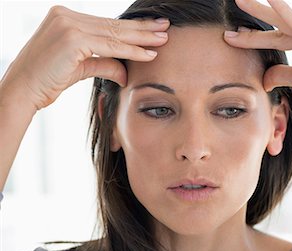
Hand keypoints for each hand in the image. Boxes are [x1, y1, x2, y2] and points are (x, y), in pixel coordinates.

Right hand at [1, 6, 168, 110]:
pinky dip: (131, 51)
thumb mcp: (80, 68)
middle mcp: (66, 16)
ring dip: (142, 38)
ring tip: (163, 40)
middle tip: (165, 28)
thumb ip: (103, 64)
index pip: (107, 24)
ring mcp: (68, 24)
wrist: (22, 90)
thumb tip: (126, 72)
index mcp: (66, 18)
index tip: (152, 30)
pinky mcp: (72, 38)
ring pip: (115, 34)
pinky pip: (110, 46)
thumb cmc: (47, 80)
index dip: (131, 28)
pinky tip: (149, 55)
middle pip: (114, 25)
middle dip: (142, 28)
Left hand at [225, 0, 291, 131]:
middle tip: (237, 3)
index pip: (286, 33)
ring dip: (259, 21)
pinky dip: (284, 13)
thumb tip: (265, 78)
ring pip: (285, 28)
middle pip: (283, 25)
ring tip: (239, 2)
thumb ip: (284, 74)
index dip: (261, 34)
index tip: (240, 34)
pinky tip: (270, 0)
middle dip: (257, 17)